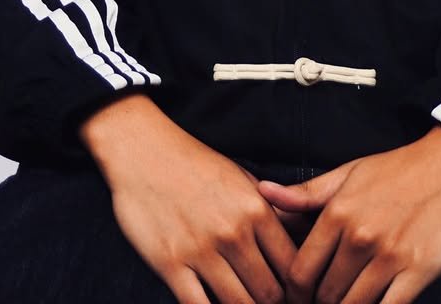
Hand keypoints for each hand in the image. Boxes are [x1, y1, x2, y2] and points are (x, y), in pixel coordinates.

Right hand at [80, 93, 295, 303]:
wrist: (143, 150)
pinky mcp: (170, 263)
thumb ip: (269, 210)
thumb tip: (296, 242)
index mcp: (256, 209)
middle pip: (270, 293)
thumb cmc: (195, 164)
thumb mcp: (241, 178)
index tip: (291, 294)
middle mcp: (234, 231)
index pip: (293, 265)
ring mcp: (201, 249)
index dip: (297, 287)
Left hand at [256, 127, 440, 303]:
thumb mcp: (349, 173)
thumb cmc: (399, 169)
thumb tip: (264, 192)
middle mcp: (359, 236)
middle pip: (324, 295)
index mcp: (338, 213)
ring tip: (349, 300)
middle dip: (321, 303)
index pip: (300, 271)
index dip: (295, 292)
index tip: (301, 296)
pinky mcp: (418, 271)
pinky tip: (377, 303)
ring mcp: (389, 256)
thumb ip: (307, 193)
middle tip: (325, 300)